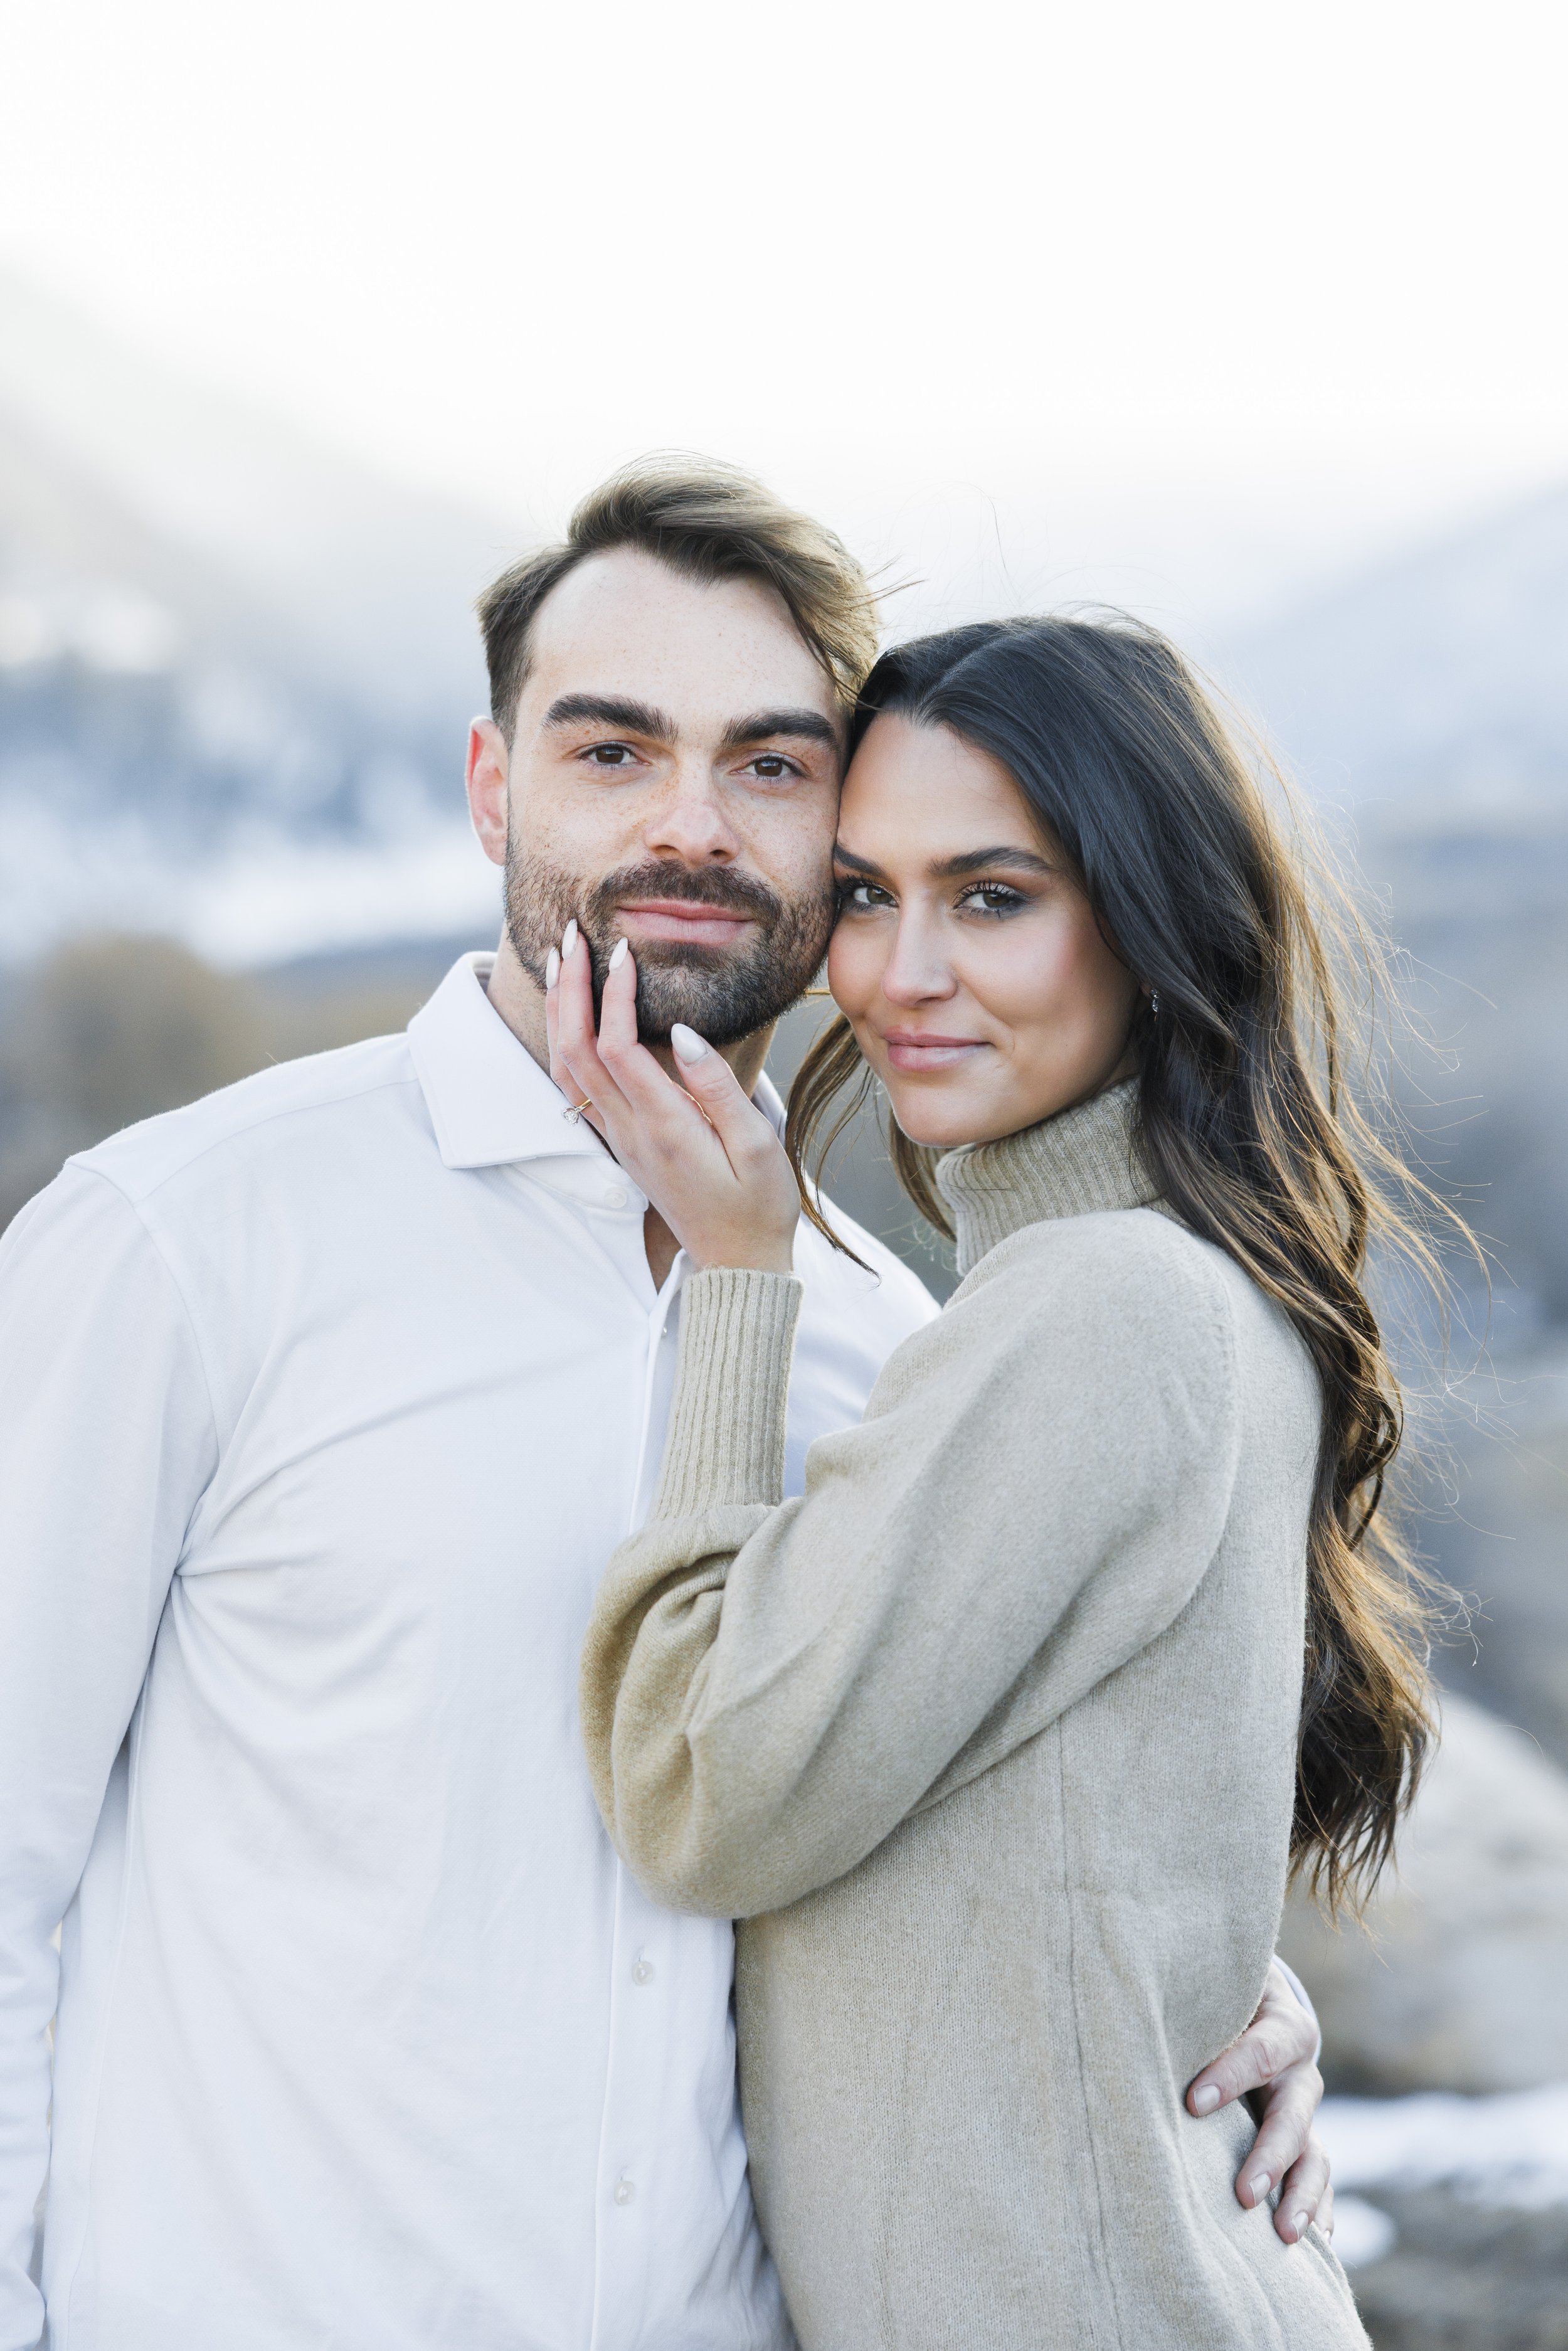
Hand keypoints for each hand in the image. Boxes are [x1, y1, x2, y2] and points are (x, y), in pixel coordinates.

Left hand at [546, 922, 799, 1274]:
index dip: (611, 994)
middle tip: (571, 935)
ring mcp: (619, 1140)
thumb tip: (680, 1031)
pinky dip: (565, 1042)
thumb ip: (717, 1086)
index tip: (624, 950)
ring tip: (560, 963)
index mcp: (664, 1126)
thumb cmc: (758, 1203)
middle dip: (570, 988)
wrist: (737, 1262)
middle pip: (575, 1051)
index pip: (617, 1047)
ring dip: (559, 1013)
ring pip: (566, 1069)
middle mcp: (629, 1132)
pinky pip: (575, 1087)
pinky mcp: (621, 1144)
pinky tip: (571, 1015)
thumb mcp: (757, 1145)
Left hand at [1187, 1964, 1332, 2245]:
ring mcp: (1304, 2112)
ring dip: (1301, 2196)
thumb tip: (1130, 2019)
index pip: (1260, 2052)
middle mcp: (1299, 2072)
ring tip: (1284, 2235)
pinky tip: (1311, 2244)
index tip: (1193, 2103)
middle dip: (1270, 2156)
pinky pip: (1319, 2180)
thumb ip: (1188, 2005)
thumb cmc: (1214, 1994)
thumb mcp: (1211, 1990)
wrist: (1247, 1999)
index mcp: (1282, 2025)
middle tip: (1244, 2194)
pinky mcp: (1304, 2142)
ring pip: (1315, 2156)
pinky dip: (1317, 2211)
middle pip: (1293, 2116)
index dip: (1229, 2076)